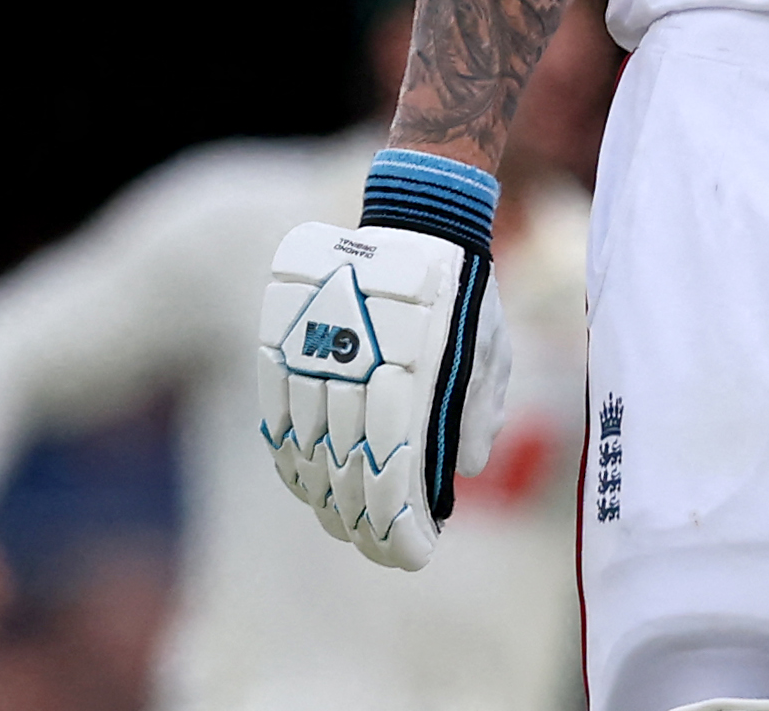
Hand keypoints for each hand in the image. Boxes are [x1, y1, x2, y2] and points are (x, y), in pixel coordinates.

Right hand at [258, 218, 510, 571]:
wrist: (414, 214)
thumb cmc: (462, 288)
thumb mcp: (490, 345)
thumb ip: (479, 408)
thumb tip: (463, 469)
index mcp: (411, 373)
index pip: (394, 478)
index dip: (401, 528)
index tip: (416, 554)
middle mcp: (355, 370)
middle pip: (347, 476)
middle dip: (366, 527)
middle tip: (384, 552)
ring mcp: (312, 357)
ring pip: (307, 455)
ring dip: (327, 501)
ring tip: (348, 526)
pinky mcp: (283, 345)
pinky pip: (277, 422)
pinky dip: (291, 463)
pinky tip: (307, 486)